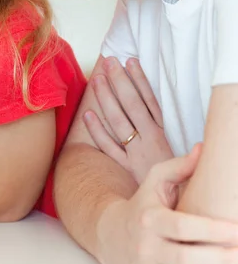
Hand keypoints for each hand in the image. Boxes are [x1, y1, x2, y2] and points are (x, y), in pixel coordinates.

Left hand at [84, 57, 173, 183]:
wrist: (175, 202)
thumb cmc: (168, 171)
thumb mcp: (165, 145)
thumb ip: (152, 125)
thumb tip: (138, 103)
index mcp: (162, 131)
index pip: (149, 99)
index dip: (139, 79)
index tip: (130, 61)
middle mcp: (150, 139)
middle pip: (133, 105)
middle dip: (120, 82)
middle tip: (109, 63)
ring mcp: (137, 153)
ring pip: (120, 121)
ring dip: (107, 99)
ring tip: (97, 80)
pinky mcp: (127, 167)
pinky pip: (110, 147)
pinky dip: (98, 131)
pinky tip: (87, 115)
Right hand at [98, 144, 237, 263]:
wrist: (110, 235)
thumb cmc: (143, 205)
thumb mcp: (155, 182)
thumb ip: (179, 166)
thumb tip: (203, 148)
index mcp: (149, 218)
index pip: (182, 227)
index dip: (212, 231)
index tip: (237, 230)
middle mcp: (146, 245)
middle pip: (186, 259)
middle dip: (220, 260)